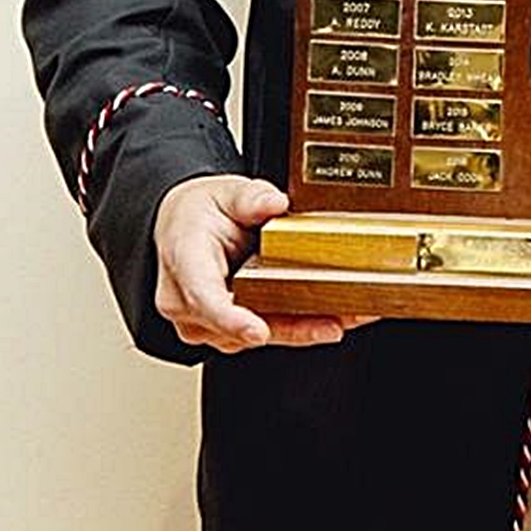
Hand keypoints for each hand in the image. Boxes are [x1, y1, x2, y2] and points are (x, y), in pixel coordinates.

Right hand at [153, 174, 376, 353]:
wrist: (183, 227)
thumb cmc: (198, 215)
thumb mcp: (224, 193)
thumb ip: (250, 198)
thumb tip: (274, 202)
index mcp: (185, 262)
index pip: (203, 297)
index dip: (231, 320)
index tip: (257, 331)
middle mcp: (189, 303)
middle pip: (239, 328)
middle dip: (291, 328)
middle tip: (334, 323)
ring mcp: (207, 322)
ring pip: (256, 337)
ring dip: (302, 331)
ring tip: (347, 317)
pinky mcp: (228, 331)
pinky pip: (266, 332)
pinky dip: (299, 328)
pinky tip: (333, 318)